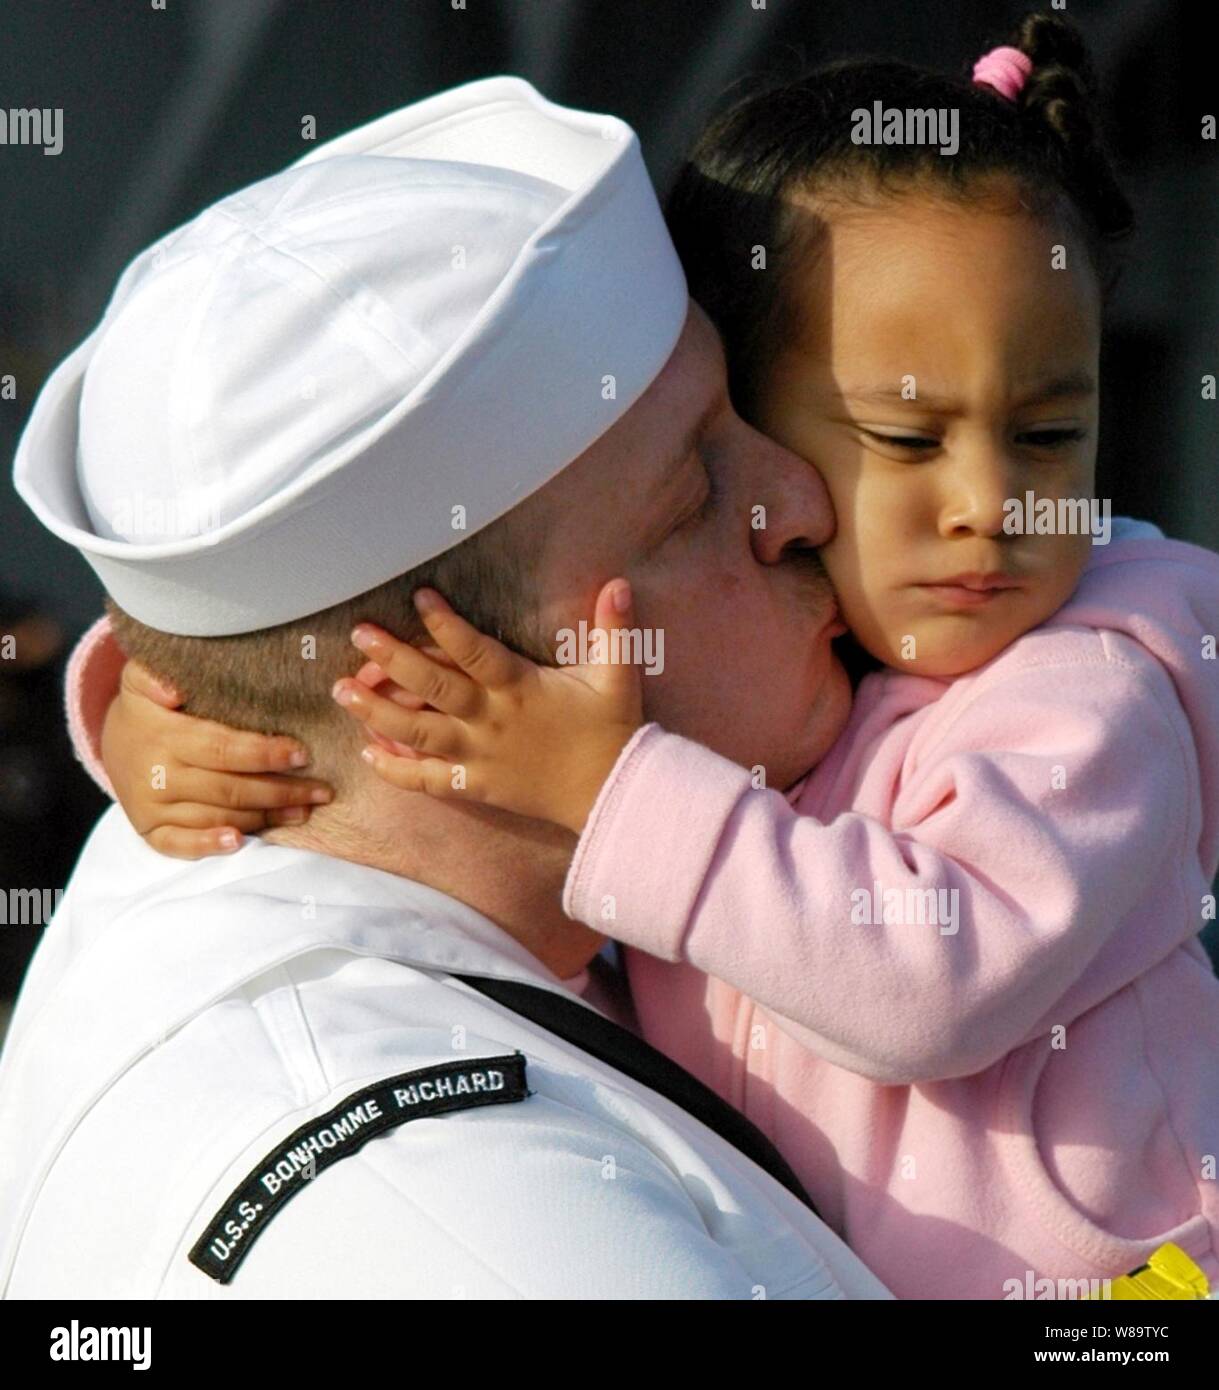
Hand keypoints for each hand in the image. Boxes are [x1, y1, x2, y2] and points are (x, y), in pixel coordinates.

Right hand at [101, 660, 333, 858]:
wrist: (111, 742)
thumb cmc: (147, 708)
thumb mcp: (141, 680)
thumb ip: (153, 674)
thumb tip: (174, 688)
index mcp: (164, 737)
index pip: (222, 749)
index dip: (264, 753)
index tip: (303, 754)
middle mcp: (158, 776)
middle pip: (229, 789)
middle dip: (281, 791)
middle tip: (322, 790)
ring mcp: (152, 807)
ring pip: (217, 816)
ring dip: (264, 818)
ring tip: (305, 811)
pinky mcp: (150, 830)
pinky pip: (179, 845)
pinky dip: (209, 846)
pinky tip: (241, 843)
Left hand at [332, 578, 643, 834]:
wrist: (612, 793)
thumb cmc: (612, 731)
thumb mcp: (618, 676)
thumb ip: (614, 629)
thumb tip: (618, 583)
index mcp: (521, 687)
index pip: (475, 651)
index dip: (445, 624)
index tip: (419, 597)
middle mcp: (492, 719)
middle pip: (432, 687)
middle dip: (392, 659)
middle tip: (360, 634)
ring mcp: (479, 755)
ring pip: (417, 733)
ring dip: (376, 711)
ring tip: (342, 691)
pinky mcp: (475, 785)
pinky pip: (427, 781)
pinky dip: (395, 770)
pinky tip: (367, 753)